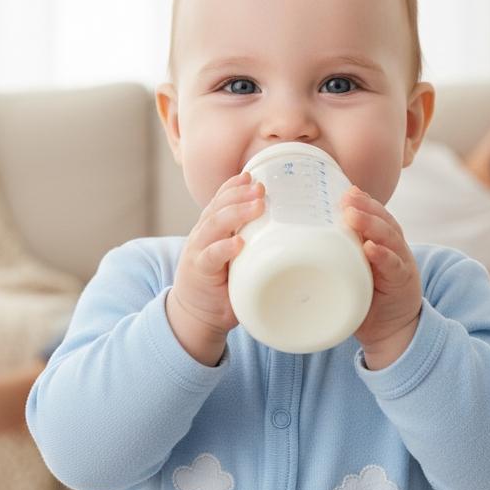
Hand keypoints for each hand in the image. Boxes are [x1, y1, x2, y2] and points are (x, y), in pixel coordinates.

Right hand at [167, 170, 264, 365]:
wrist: (196, 315)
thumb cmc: (223, 284)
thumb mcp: (238, 258)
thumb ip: (254, 244)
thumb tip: (294, 234)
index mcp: (212, 228)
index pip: (220, 200)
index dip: (234, 186)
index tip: (252, 175)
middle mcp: (202, 235)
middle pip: (218, 207)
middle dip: (239, 194)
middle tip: (261, 187)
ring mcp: (198, 251)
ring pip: (213, 225)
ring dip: (236, 213)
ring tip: (256, 205)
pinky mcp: (199, 271)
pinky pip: (211, 256)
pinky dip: (224, 248)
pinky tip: (238, 242)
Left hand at [341, 186, 423, 369]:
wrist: (391, 331)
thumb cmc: (366, 297)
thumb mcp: (350, 270)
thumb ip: (336, 253)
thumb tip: (295, 242)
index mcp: (381, 240)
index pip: (374, 213)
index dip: (361, 200)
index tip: (344, 189)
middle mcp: (394, 247)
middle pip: (383, 219)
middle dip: (365, 206)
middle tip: (346, 198)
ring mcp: (401, 263)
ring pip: (389, 237)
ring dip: (372, 224)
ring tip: (353, 215)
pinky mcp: (403, 282)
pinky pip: (394, 266)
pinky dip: (384, 256)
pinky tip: (372, 248)